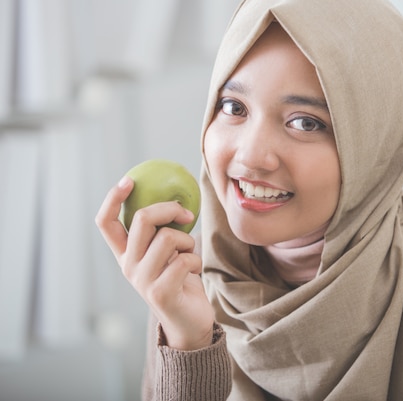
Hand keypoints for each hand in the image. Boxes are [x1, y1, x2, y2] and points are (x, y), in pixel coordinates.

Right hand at [95, 176, 214, 349]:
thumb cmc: (181, 281)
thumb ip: (163, 231)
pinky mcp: (160, 292)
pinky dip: (196, 260)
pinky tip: (194, 272)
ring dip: (189, 241)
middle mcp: (127, 266)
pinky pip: (185, 259)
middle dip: (169, 208)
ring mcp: (141, 280)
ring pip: (168, 237)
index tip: (129, 180)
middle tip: (186, 214)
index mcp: (125, 254)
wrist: (190, 322)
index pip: (106, 223)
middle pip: (142, 219)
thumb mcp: (168, 253)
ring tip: (190, 254)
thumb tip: (176, 197)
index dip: (113, 198)